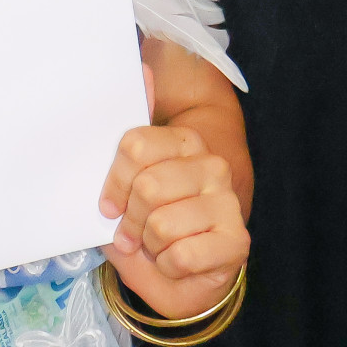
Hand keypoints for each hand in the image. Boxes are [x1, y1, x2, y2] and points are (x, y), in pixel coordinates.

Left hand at [96, 65, 249, 316]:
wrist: (179, 278)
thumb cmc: (148, 226)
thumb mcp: (127, 182)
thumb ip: (130, 134)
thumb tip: (144, 68)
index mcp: (182, 142)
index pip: (135, 146)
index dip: (114, 184)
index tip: (109, 206)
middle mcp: (210, 164)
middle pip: (147, 187)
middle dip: (131, 220)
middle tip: (133, 232)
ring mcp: (228, 201)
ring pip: (162, 224)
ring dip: (150, 246)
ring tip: (158, 245)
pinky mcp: (238, 239)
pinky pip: (182, 255)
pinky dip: (169, 266)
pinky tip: (177, 261)